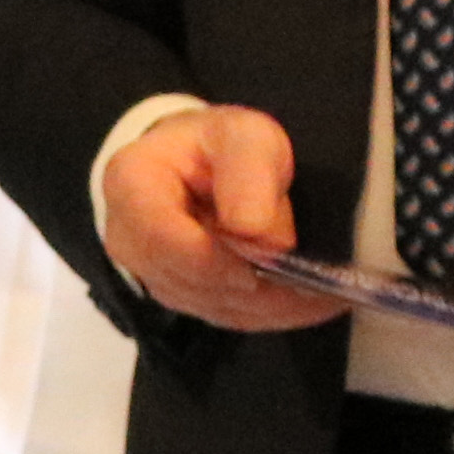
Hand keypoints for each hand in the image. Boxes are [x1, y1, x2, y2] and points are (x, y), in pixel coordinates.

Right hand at [97, 105, 319, 334]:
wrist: (200, 161)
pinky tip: (308, 298)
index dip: (216, 258)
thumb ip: (250, 178)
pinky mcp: (178, 296)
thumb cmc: (219, 144)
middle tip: (322, 278)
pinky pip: (225, 316)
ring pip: (213, 306)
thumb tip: (262, 242)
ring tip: (327, 289)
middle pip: (191, 280)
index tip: (271, 256)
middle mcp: (126, 236)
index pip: (163, 238)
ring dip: (271, 303)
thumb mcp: (245, 137)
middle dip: (257, 283)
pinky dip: (270, 312)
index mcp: (131, 183)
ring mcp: (149, 273)